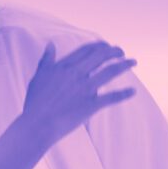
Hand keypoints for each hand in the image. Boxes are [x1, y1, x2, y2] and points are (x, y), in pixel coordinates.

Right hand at [21, 40, 135, 146]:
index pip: (86, 50)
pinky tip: (132, 91)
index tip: (105, 46)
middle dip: (114, 51)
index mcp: (64, 67)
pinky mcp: (91, 104)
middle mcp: (77, 74)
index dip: (99, 46)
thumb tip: (51, 44)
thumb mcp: (38, 77)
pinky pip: (112, 97)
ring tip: (133, 62)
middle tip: (121, 52)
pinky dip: (124, 94)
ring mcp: (85, 89)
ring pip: (111, 71)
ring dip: (124, 65)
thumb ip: (46, 60)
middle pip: (101, 56)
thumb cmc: (35, 102)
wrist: (37, 124)